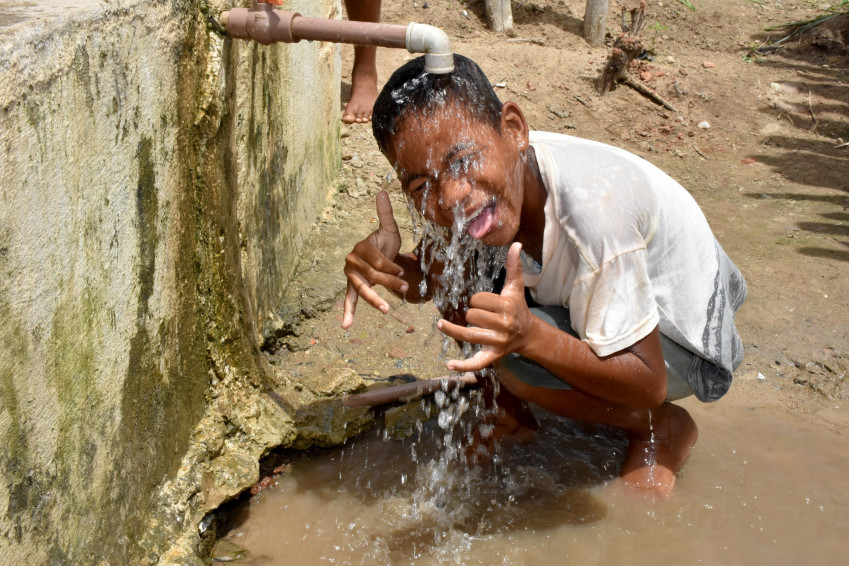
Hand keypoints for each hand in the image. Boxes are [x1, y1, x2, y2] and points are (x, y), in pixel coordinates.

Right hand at [342, 191, 407, 327]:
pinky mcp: (353, 286)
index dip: (391, 267)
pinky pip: (349, 299)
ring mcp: (351, 274)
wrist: (380, 253)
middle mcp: (352, 260)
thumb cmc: (385, 241)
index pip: (377, 260)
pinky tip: (346, 325)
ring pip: (362, 289)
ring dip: (374, 299)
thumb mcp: (388, 229)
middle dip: (389, 282)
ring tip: (385, 308)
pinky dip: (348, 312)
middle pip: (371, 275)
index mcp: (361, 247)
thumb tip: (382, 192)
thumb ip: (385, 213)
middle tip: (405, 288)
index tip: (403, 271)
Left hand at [437, 242, 532, 371]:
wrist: (528, 334)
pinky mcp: (492, 356)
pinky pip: (476, 363)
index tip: (483, 303)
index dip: (476, 300)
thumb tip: (516, 244)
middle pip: (472, 316)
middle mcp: (503, 325)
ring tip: (441, 324)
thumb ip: (514, 266)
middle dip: (471, 314)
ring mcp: (497, 342)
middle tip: (479, 316)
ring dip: (453, 330)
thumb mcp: (516, 287)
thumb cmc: (518, 307)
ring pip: (468, 335)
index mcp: (506, 307)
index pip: (479, 300)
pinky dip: (463, 366)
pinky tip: (449, 366)